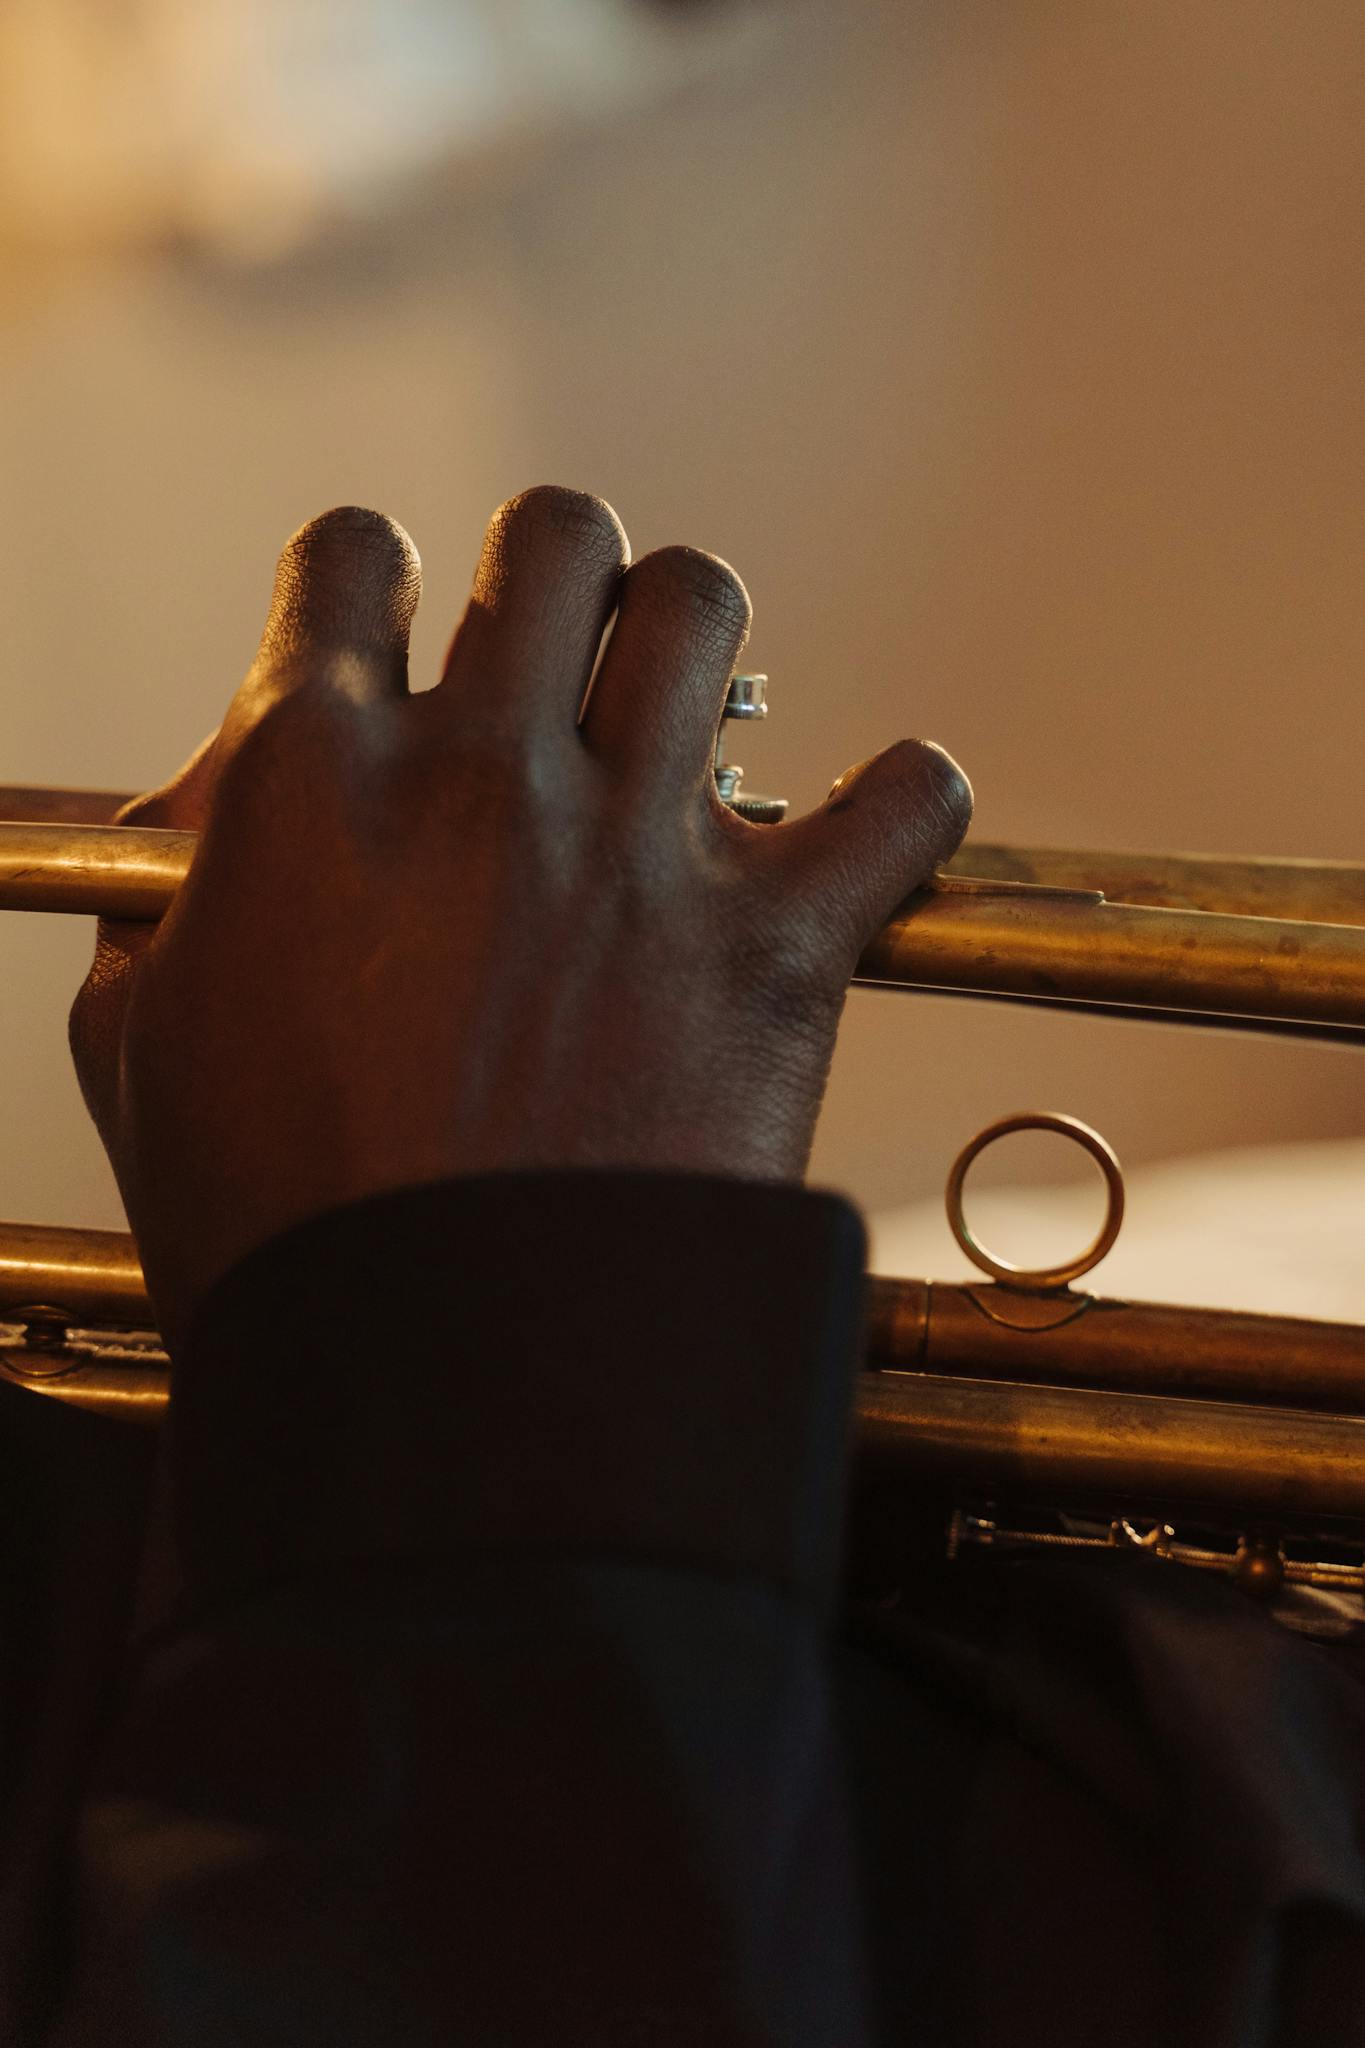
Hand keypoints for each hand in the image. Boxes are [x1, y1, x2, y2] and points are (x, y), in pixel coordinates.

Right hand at [69, 487, 970, 1352]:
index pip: (346, 556)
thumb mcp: (144, 1046)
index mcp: (313, 782)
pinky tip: (861, 827)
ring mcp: (636, 853)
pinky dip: (901, 800)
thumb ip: (170, 891)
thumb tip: (228, 797)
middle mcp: (482, 778)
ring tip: (678, 709)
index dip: (368, 577)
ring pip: (702, 604)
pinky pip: (902, 797)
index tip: (395, 623)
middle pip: (549, 537)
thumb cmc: (279, 1236)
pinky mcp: (773, 948)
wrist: (444, 1392)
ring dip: (692, 635)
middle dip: (551, 573)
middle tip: (552, 654)